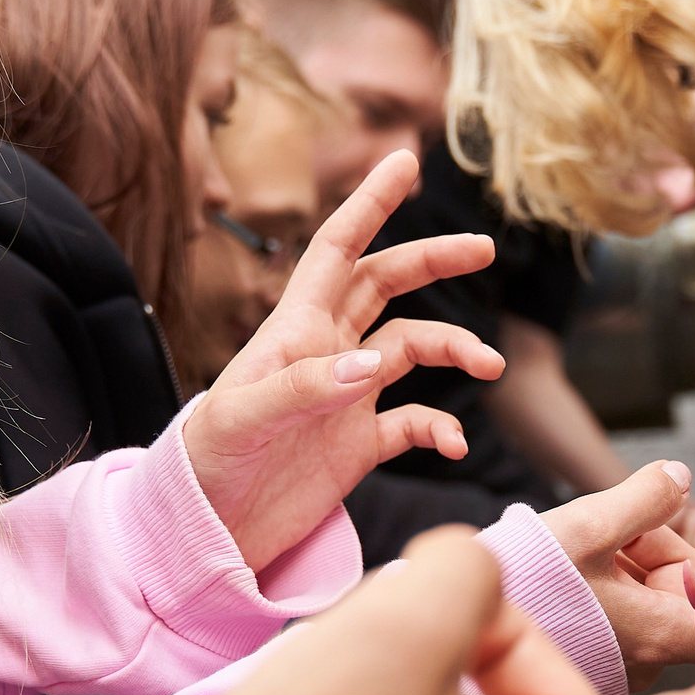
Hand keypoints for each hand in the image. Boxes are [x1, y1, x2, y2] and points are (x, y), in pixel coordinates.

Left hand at [183, 150, 505, 569]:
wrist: (206, 534)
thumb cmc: (205, 467)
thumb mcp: (241, 421)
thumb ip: (304, 387)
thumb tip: (373, 363)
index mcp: (294, 330)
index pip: (336, 250)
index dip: (369, 203)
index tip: (404, 160)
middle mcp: (327, 353)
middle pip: (387, 284)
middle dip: (433, 260)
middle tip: (484, 247)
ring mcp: (348, 397)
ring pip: (415, 347)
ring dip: (455, 348)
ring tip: (490, 366)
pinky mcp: (361, 443)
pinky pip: (417, 421)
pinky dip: (444, 428)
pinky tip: (454, 446)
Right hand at [542, 462, 694, 691]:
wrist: (466, 630)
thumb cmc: (520, 588)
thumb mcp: (585, 527)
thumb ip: (645, 497)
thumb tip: (680, 476)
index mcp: (665, 632)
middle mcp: (656, 658)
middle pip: (692, 585)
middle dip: (658, 551)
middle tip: (608, 545)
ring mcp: (633, 663)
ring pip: (660, 592)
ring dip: (631, 564)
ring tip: (581, 563)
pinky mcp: (610, 661)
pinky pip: (634, 609)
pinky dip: (614, 586)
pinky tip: (578, 580)